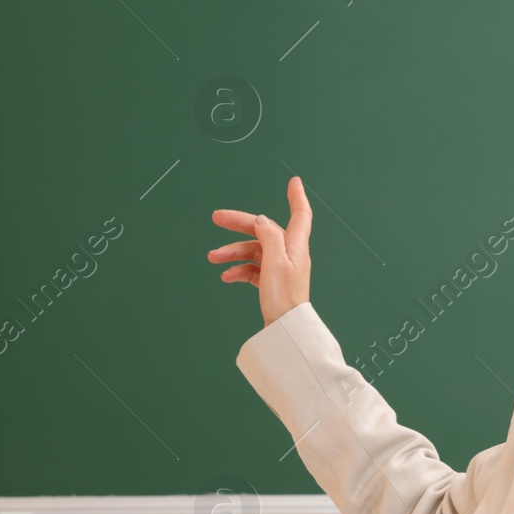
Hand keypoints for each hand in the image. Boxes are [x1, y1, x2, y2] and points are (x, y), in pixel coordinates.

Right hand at [209, 176, 311, 327]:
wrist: (285, 331)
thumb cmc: (284, 298)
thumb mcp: (275, 262)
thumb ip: (269, 237)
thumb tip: (263, 220)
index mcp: (295, 245)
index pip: (301, 214)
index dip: (297, 197)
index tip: (294, 182)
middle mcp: (290, 254)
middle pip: (264, 230)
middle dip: (240, 223)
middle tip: (216, 217)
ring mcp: (280, 269)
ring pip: (254, 251)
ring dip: (232, 252)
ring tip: (212, 257)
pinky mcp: (271, 283)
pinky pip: (252, 269)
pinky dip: (238, 270)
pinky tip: (226, 276)